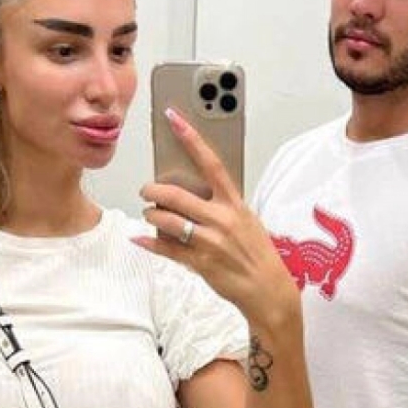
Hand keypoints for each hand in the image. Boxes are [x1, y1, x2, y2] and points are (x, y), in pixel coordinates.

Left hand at [132, 108, 298, 326]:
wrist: (268, 288)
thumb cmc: (256, 252)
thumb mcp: (245, 219)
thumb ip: (220, 204)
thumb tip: (191, 191)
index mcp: (234, 203)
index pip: (210, 162)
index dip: (190, 138)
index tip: (174, 119)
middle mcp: (221, 219)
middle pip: (175, 195)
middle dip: (152, 191)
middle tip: (146, 191)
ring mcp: (209, 242)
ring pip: (165, 221)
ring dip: (151, 215)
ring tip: (150, 215)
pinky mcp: (200, 263)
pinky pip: (165, 248)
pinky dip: (148, 242)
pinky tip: (140, 238)